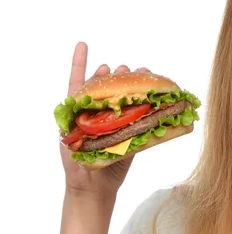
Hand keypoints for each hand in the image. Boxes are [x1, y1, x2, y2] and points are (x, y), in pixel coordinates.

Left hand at [60, 42, 149, 197]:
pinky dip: (147, 106)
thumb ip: (84, 130)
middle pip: (106, 88)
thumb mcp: (75, 147)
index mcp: (79, 113)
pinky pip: (139, 117)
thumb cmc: (78, 168)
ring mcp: (113, 123)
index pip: (78, 84)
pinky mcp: (129, 134)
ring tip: (143, 73)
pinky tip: (154, 96)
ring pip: (124, 99)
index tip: (84, 44)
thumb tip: (95, 112)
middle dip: (116, 76)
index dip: (80, 64)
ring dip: (133, 85)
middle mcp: (96, 114)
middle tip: (127, 69)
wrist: (93, 189)